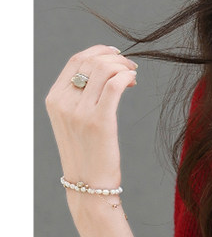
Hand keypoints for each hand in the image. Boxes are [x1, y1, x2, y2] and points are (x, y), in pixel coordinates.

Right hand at [45, 44, 137, 194]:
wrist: (88, 185)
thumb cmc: (87, 152)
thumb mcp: (74, 120)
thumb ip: (81, 96)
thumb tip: (106, 70)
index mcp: (54, 99)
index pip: (76, 60)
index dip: (98, 51)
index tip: (116, 54)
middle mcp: (63, 103)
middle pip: (91, 62)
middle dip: (115, 59)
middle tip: (131, 68)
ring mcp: (79, 112)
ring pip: (104, 70)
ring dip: (124, 68)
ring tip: (133, 77)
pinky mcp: (99, 121)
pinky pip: (115, 86)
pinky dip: (126, 77)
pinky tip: (133, 82)